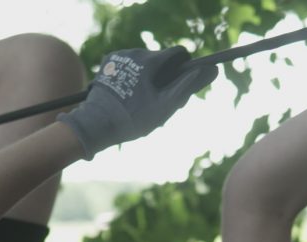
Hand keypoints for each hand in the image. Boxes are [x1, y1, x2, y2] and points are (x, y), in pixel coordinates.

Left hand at [58, 46, 217, 159]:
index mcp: (150, 60)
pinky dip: (134, 78)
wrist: (96, 124)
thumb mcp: (165, 106)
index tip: (180, 86)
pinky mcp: (108, 62)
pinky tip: (129, 97)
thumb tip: (210, 70)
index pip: (179, 54)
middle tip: (160, 102)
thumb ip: (187, 86)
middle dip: (165, 78)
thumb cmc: (133, 118)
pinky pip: (129, 66)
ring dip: (149, 78)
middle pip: (161, 60)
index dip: (185, 69)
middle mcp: (134, 52)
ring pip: (145, 63)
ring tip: (142, 102)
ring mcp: (119, 56)